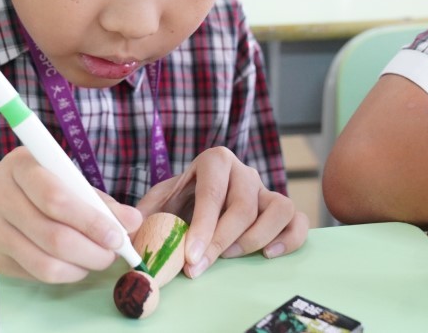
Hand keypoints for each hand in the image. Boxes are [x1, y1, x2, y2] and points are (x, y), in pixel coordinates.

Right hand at [0, 147, 142, 282]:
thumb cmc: (32, 187)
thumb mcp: (61, 177)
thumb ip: (97, 199)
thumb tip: (132, 221)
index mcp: (20, 165)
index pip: (56, 198)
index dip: (90, 221)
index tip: (117, 236)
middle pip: (53, 236)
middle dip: (92, 251)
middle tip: (113, 253)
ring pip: (45, 262)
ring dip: (81, 267)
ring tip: (97, 260)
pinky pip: (35, 274)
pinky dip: (64, 274)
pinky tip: (75, 265)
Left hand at [136, 147, 307, 278]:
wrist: (201, 191)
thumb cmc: (182, 196)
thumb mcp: (161, 197)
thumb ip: (146, 211)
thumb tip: (129, 230)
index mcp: (214, 161)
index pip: (211, 195)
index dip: (202, 228)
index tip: (190, 257)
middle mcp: (244, 171)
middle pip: (243, 206)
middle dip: (221, 242)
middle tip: (200, 266)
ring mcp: (266, 188)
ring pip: (278, 209)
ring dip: (256, 238)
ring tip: (231, 256)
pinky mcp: (281, 206)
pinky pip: (297, 220)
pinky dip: (290, 239)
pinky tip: (269, 254)